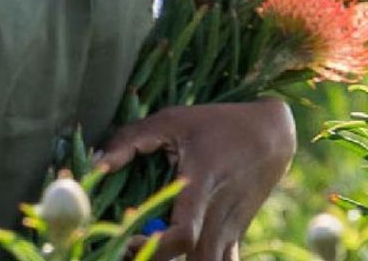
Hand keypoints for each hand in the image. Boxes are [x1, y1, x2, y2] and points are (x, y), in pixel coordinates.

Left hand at [97, 101, 294, 260]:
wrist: (269, 134)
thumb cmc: (215, 123)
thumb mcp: (172, 120)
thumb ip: (132, 139)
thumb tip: (98, 162)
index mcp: (202, 188)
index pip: (183, 236)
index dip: (154, 246)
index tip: (128, 240)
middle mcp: (218, 217)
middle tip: (131, 251)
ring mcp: (231, 231)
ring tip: (152, 253)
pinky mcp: (236, 236)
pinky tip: (180, 257)